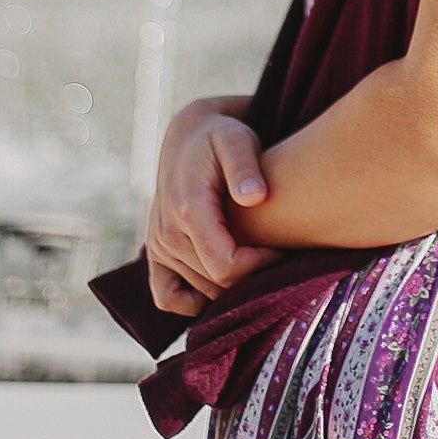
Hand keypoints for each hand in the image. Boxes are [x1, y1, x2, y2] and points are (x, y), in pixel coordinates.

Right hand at [145, 99, 278, 316]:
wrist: (189, 135)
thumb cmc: (221, 136)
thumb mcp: (236, 139)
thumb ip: (244, 167)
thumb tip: (255, 197)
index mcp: (189, 209)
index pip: (225, 265)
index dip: (259, 266)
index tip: (281, 249)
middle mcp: (168, 233)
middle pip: (216, 283)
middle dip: (251, 277)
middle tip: (278, 255)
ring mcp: (159, 245)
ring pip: (200, 292)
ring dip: (230, 287)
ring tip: (258, 262)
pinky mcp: (156, 252)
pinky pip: (166, 296)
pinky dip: (190, 303)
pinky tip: (220, 287)